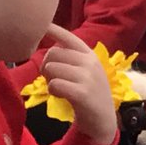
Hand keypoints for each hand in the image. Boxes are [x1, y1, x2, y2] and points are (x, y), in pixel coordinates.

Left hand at [41, 25, 116, 143]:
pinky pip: (54, 84)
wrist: (102, 120)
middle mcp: (90, 62)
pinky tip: (61, 95)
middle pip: (53, 53)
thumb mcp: (85, 72)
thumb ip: (72, 59)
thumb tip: (50, 48)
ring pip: (51, 68)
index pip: (69, 38)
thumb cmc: (89, 94)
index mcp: (90, 55)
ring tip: (60, 87)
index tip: (42, 24)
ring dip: (49, 79)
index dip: (53, 29)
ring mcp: (87, 77)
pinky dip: (53, 90)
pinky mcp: (82, 92)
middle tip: (54, 78)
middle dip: (46, 65)